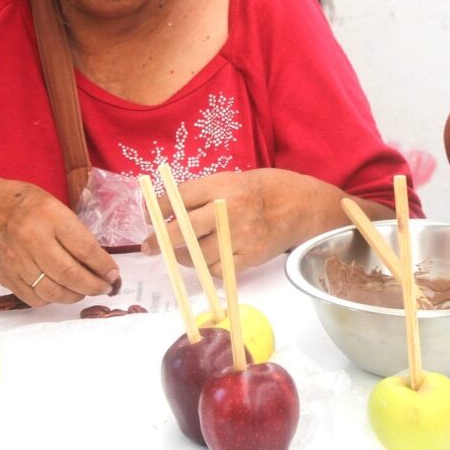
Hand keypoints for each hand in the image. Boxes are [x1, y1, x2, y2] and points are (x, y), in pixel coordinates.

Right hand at [0, 180, 118, 306]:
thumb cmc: (23, 204)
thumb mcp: (54, 205)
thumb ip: (75, 231)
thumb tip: (100, 261)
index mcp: (49, 216)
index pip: (84, 248)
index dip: (103, 266)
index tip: (114, 274)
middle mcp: (32, 239)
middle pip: (70, 274)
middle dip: (94, 286)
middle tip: (105, 288)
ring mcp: (16, 261)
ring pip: (53, 291)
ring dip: (75, 296)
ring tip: (85, 291)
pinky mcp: (6, 276)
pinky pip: (34, 298)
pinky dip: (52, 300)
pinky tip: (60, 292)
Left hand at [140, 168, 309, 275]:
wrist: (300, 205)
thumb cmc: (262, 189)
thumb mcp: (230, 180)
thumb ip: (202, 195)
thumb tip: (169, 213)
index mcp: (222, 186)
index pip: (179, 197)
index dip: (157, 208)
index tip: (149, 216)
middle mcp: (229, 210)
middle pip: (183, 230)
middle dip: (160, 240)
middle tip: (149, 246)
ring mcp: (240, 236)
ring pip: (197, 255)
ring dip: (183, 256)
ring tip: (182, 252)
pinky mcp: (250, 256)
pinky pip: (217, 269)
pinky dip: (207, 267)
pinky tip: (208, 259)